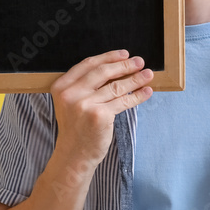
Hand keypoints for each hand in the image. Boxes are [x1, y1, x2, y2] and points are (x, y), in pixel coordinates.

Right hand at [49, 49, 153, 168]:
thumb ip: (86, 85)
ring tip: (147, 74)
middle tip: (140, 62)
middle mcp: (71, 93)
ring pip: (116, 86)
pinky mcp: (99, 115)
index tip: (124, 54)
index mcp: (62, 86)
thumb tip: (117, 67)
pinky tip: (146, 91)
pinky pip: (123, 101)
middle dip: (124, 65)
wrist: (74, 154)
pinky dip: (137, 95)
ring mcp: (85, 104)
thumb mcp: (72, 102)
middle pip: (103, 72)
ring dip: (135, 79)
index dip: (109, 57)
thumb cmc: (77, 127)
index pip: (88, 64)